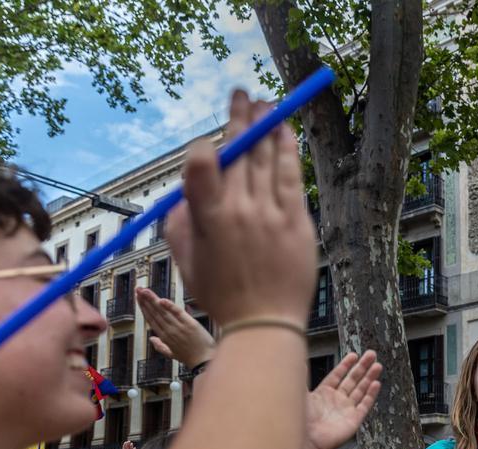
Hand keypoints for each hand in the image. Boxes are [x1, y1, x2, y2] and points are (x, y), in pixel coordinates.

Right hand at [136, 287, 215, 365]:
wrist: (204, 361)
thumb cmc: (190, 358)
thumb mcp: (172, 354)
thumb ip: (160, 346)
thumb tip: (151, 339)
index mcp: (164, 337)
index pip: (151, 319)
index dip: (144, 308)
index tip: (138, 299)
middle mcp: (169, 331)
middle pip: (154, 313)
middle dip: (145, 300)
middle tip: (138, 290)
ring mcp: (179, 327)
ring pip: (162, 311)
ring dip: (152, 300)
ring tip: (144, 290)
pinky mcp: (190, 324)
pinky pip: (177, 313)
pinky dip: (169, 306)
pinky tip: (161, 299)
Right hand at [166, 91, 315, 325]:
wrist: (264, 324)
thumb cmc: (223, 296)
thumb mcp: (188, 262)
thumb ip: (181, 224)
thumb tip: (185, 194)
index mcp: (207, 219)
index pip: (201, 163)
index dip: (206, 146)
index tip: (211, 141)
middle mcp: (238, 210)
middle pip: (238, 150)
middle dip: (239, 117)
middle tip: (241, 95)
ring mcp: (269, 213)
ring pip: (266, 155)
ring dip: (265, 123)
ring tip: (265, 103)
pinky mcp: (295, 220)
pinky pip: (291, 173)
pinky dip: (287, 148)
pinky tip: (285, 131)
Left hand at [305, 351, 382, 448]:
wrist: (306, 441)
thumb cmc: (299, 420)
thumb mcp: (298, 394)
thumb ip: (301, 377)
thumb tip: (298, 363)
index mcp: (322, 393)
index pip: (337, 375)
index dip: (346, 365)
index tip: (354, 355)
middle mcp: (336, 401)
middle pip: (352, 380)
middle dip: (362, 367)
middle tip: (371, 355)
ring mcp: (345, 410)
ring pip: (361, 390)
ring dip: (369, 378)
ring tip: (377, 365)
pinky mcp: (353, 420)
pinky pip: (365, 405)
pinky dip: (371, 395)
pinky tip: (376, 384)